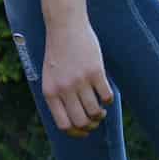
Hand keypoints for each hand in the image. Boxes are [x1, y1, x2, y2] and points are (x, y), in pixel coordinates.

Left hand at [41, 19, 113, 137]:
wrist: (64, 27)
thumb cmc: (58, 54)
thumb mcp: (50, 76)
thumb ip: (58, 97)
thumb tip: (75, 123)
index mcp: (50, 92)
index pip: (63, 125)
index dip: (76, 133)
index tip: (85, 131)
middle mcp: (63, 89)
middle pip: (81, 122)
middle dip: (91, 125)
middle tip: (95, 119)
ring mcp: (79, 80)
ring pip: (95, 112)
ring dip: (100, 114)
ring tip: (100, 108)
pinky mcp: (95, 72)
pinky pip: (106, 97)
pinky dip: (108, 100)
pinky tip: (105, 93)